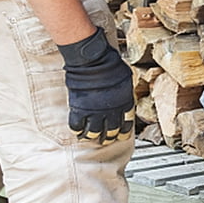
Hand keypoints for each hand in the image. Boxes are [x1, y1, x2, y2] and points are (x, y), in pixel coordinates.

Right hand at [57, 27, 134, 143]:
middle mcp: (111, 112)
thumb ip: (125, 92)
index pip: (126, 124)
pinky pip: (77, 126)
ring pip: (95, 132)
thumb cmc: (111, 65)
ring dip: (93, 136)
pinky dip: (77, 130)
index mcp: (124, 104)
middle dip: (109, 137)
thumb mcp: (126, 80)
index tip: (122, 136)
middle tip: (106, 140)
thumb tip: (124, 95)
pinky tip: (78, 131)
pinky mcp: (80, 110)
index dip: (124, 132)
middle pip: (111, 131)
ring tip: (91, 138)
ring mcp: (95, 113)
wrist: (94, 62)